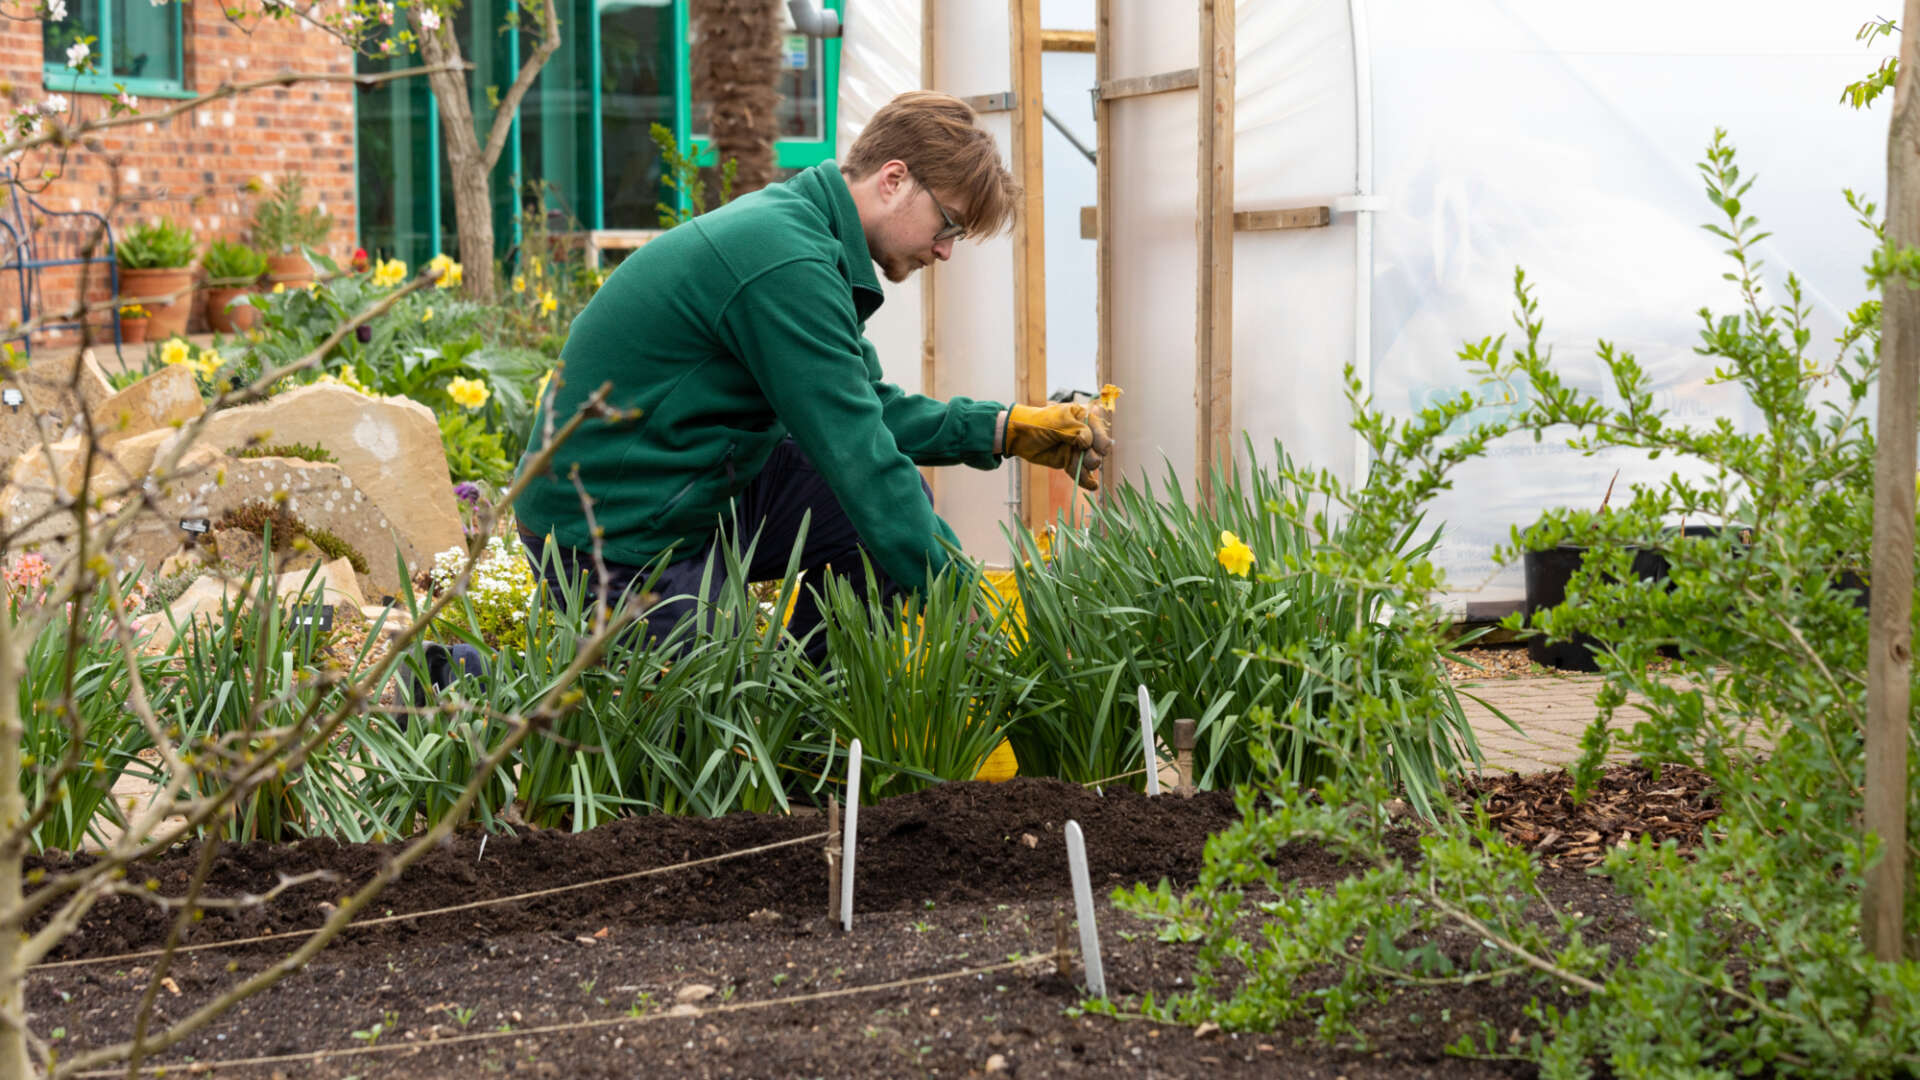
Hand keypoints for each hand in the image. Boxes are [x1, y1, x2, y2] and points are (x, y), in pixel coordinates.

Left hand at [1000, 402, 1114, 490]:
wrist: (1019, 437)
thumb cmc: (1038, 423)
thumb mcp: (1058, 423)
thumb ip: (1075, 431)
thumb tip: (1088, 442)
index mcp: (1081, 417)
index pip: (1098, 429)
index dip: (1100, 439)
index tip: (1098, 448)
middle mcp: (1082, 433)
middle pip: (1096, 448)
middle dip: (1092, 455)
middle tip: (1087, 459)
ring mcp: (1075, 448)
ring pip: (1089, 461)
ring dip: (1087, 467)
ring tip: (1083, 470)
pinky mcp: (1068, 461)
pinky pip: (1079, 471)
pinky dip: (1086, 479)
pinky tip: (1092, 485)